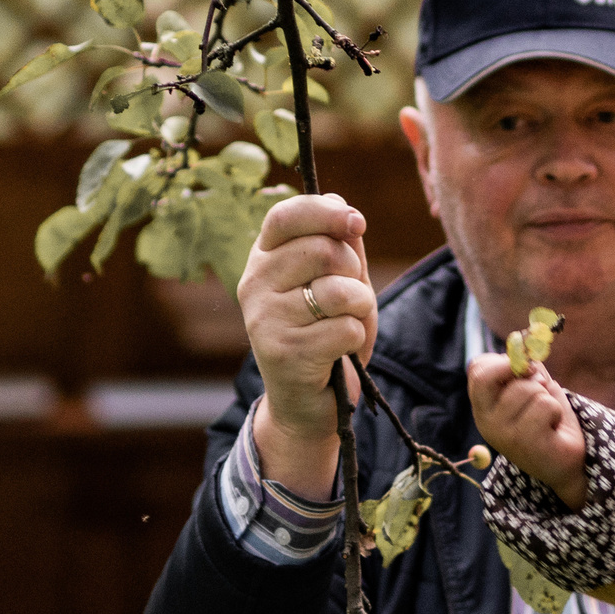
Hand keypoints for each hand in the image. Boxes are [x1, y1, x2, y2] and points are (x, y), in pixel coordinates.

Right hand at [240, 194, 376, 492]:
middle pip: (322, 250)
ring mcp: (265, 319)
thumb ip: (341, 245)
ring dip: (360, 308)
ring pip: (339, 291)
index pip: (286, 216)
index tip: (356, 222)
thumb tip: (348, 212)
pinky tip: (339, 352)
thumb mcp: (337, 282)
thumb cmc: (326, 333)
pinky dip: (356, 340)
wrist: (308, 402)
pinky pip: (346, 329)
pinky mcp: (284, 353)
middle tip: (348, 297)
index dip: (325, 211)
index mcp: (263, 259)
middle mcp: (254, 285)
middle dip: (353, 271)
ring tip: (345, 324)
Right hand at [466, 352, 588, 505]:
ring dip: (548, 398)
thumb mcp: (532, 388)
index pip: (477, 368)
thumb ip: (525, 368)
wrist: (566, 462)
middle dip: (525, 375)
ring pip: (529, 389)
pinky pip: (545, 405)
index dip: (504, 360)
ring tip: (547, 418)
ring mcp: (503, 434)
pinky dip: (557, 411)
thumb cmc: (547, 421)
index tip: (525, 371)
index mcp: (483, 407)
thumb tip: (526, 340)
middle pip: (494, 374)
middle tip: (539, 389)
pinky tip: (553, 428)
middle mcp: (486, 421)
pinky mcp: (525, 443)